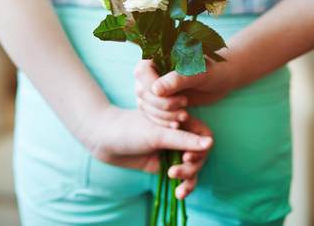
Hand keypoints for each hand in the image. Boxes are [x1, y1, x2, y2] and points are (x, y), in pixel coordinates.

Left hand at [83, 107, 212, 198]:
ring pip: (192, 167)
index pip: (204, 134)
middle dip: (193, 163)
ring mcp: (171, 150)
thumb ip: (183, 139)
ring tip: (174, 178)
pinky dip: (183, 184)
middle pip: (200, 153)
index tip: (187, 155)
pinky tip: (179, 193)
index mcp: (179, 119)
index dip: (201, 146)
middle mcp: (178, 134)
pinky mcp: (164, 164)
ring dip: (188, 176)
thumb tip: (210, 143)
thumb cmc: (127, 129)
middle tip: (179, 167)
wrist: (103, 139)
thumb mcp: (155, 134)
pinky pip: (181, 176)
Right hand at [134, 59, 235, 119]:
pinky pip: (151, 115)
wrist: (220, 79)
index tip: (181, 98)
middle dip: (163, 105)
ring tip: (185, 116)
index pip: (142, 73)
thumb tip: (156, 90)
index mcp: (155, 57)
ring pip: (145, 106)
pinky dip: (163, 122)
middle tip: (186, 107)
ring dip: (164, 116)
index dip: (155, 89)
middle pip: (142, 92)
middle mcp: (149, 72)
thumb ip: (177, 80)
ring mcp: (151, 88)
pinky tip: (178, 125)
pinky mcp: (157, 102)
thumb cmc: (211, 70)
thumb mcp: (197, 73)